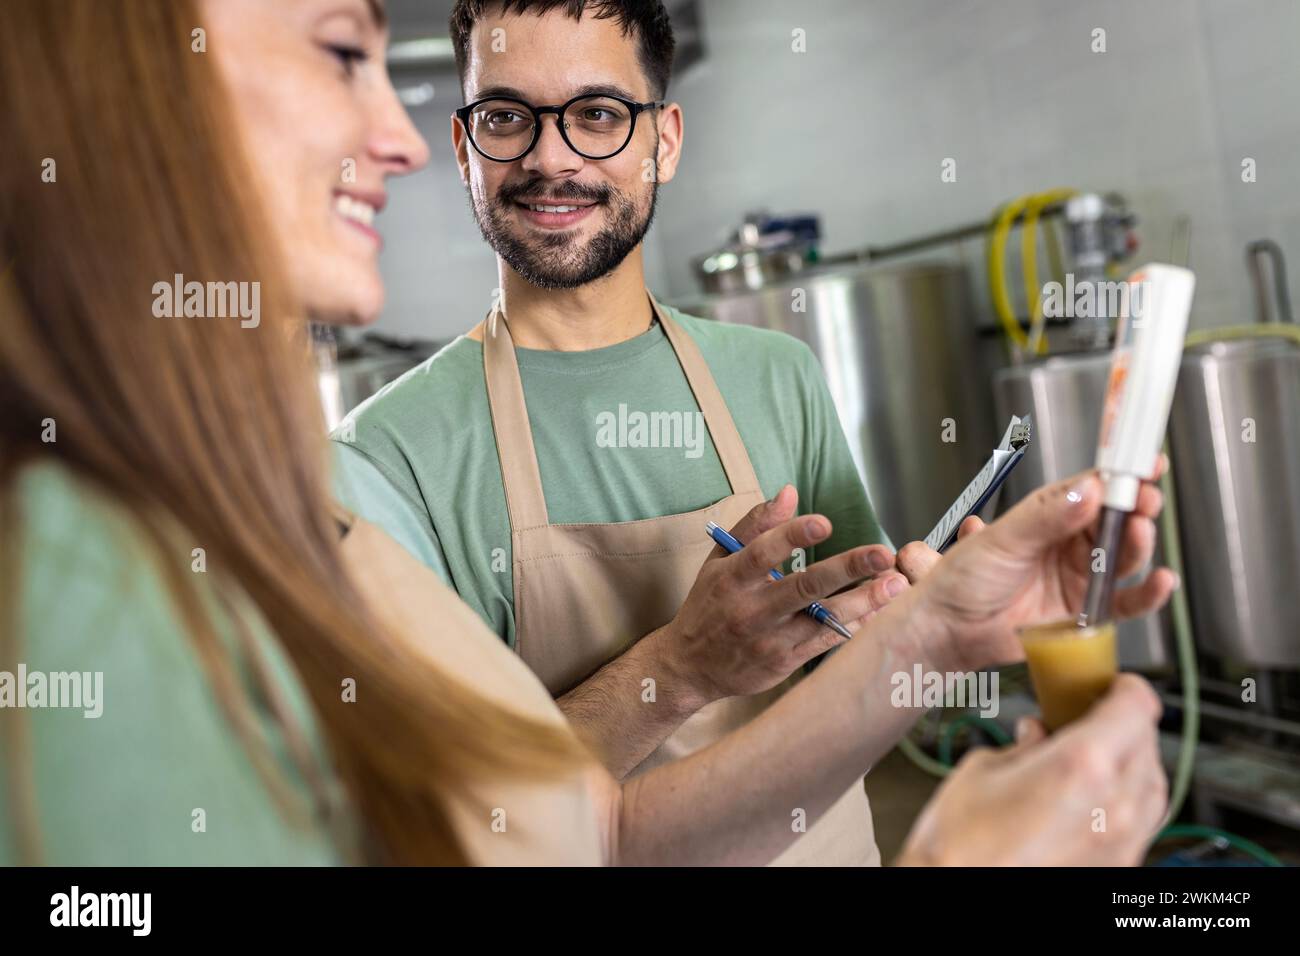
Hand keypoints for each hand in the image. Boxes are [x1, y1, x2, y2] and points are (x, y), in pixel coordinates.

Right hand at [662, 485, 908, 703]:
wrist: (689, 667)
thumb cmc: (708, 605)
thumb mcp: (719, 560)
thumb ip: (755, 524)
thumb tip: (790, 492)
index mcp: (731, 577)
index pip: (762, 552)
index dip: (792, 536)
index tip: (824, 522)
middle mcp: (750, 609)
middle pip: (802, 586)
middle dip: (846, 568)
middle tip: (882, 553)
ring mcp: (769, 639)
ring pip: (822, 618)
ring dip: (862, 601)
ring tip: (895, 585)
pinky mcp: (784, 662)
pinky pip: (825, 642)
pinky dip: (854, 626)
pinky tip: (880, 611)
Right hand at [897, 674, 1167, 865]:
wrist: (958, 896)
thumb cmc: (962, 847)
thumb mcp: (982, 770)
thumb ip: (1022, 747)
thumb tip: (1035, 737)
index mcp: (1084, 765)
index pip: (1137, 704)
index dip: (1123, 686)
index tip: (1107, 684)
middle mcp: (1116, 805)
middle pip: (1147, 742)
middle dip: (1120, 724)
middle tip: (1085, 719)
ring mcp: (1123, 842)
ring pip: (1152, 784)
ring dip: (1127, 762)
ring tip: (1087, 759)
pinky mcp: (1119, 867)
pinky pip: (1140, 821)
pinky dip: (1121, 800)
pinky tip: (1084, 798)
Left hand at [910, 464, 1177, 672]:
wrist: (948, 630)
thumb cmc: (962, 579)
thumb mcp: (1003, 540)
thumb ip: (1046, 518)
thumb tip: (1087, 492)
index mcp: (1049, 514)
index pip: (1093, 488)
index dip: (1120, 476)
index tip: (1145, 464)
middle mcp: (1069, 543)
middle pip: (1115, 520)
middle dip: (1136, 507)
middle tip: (1145, 499)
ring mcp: (1080, 577)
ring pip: (1125, 556)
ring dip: (1139, 542)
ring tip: (1140, 529)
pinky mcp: (1086, 612)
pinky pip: (1126, 602)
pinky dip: (1149, 593)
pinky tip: (1162, 581)